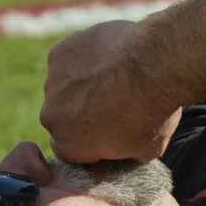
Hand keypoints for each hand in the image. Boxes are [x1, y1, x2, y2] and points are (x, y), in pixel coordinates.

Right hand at [40, 21, 182, 163]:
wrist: (154, 63)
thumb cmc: (152, 109)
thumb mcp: (146, 149)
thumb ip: (124, 153)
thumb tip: (123, 150)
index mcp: (68, 147)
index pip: (71, 150)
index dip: (90, 142)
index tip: (110, 130)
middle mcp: (51, 117)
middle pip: (63, 118)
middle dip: (82, 113)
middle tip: (115, 101)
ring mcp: (53, 82)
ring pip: (64, 87)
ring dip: (83, 84)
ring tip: (115, 76)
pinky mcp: (59, 53)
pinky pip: (69, 59)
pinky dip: (85, 58)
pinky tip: (110, 57)